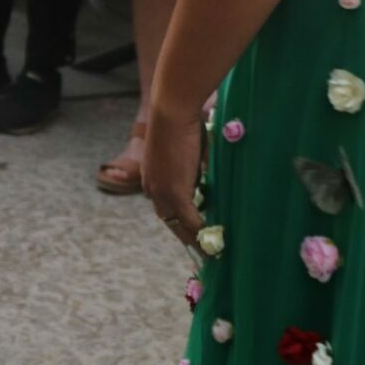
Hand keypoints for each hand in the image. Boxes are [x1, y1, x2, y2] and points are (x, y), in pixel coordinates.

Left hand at [144, 109, 205, 245]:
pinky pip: (191, 220)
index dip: (178, 219)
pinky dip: (202, 231)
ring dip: (194, 239)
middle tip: (199, 248)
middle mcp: (153, 190)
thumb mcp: (183, 148)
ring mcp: (163, 193)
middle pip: (170, 220)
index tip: (190, 228)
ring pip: (179, 225)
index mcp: (152, 178)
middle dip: (185, 236)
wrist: (171, 113)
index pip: (164, 206)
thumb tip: (204, 166)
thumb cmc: (179, 121)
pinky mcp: (176, 194)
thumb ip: (190, 163)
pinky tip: (212, 240)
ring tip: (209, 251)